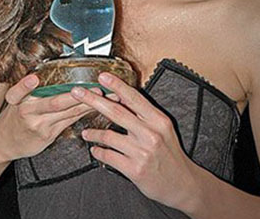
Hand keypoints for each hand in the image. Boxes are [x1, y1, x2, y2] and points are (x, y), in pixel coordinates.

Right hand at [0, 74, 97, 162]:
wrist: (4, 142)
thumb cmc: (16, 114)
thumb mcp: (17, 100)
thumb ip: (34, 87)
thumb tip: (59, 68)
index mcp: (17, 100)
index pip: (17, 93)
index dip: (25, 86)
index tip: (34, 79)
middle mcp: (28, 112)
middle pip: (53, 103)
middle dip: (75, 95)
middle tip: (94, 87)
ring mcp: (39, 125)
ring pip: (67, 112)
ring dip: (88, 103)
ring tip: (103, 94)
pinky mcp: (48, 135)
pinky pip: (70, 120)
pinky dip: (85, 111)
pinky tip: (97, 106)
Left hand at [71, 72, 198, 210]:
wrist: (181, 182)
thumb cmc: (170, 154)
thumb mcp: (164, 130)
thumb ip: (145, 116)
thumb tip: (123, 99)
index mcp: (159, 120)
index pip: (134, 98)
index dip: (117, 86)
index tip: (102, 76)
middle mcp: (151, 134)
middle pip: (117, 112)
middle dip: (94, 100)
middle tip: (78, 93)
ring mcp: (142, 152)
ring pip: (108, 136)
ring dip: (93, 134)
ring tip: (87, 133)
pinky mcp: (134, 169)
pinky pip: (108, 156)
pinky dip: (98, 152)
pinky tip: (95, 150)